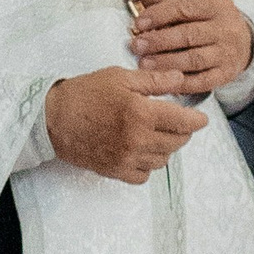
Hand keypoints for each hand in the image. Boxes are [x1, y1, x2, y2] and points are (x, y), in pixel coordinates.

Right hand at [43, 67, 205, 184]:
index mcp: (141, 113)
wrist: (52, 118)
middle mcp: (138, 139)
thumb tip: (180, 78)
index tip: (201, 119)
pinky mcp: (115, 171)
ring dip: (165, 148)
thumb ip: (153, 81)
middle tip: (176, 123)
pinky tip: (141, 152)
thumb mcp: (120, 78)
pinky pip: (143, 176)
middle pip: (176, 143)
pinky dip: (148, 165)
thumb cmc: (85, 93)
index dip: (196, 121)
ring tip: (156, 135)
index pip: (183, 123)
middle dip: (182, 132)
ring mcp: (126, 158)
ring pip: (162, 160)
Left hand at [128, 0, 253, 97]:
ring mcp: (227, 53)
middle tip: (136, 46)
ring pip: (195, 59)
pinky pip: (202, 81)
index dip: (160, 15)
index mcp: (216, 5)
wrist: (245, 43)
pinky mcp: (226, 75)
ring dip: (167, 62)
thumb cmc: (209, 21)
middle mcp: (225, 28)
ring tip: (144, 64)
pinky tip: (163, 82)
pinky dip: (181, 83)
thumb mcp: (191, 5)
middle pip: (189, 34)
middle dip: (160, 41)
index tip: (138, 24)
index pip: (185, 7)